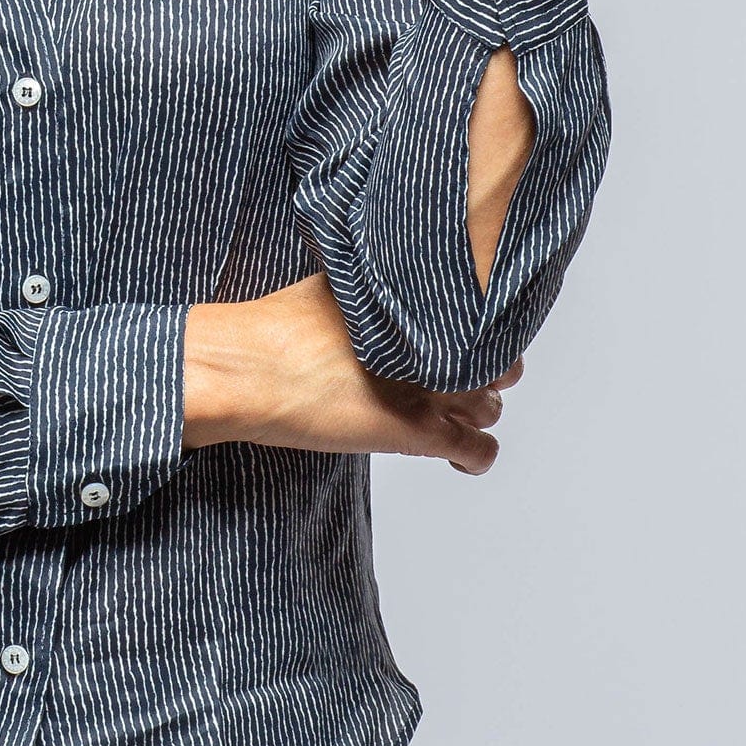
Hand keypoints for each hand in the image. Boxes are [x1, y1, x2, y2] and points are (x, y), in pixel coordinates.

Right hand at [181, 271, 522, 474]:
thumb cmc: (274, 330)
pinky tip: (461, 460)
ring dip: (476, 414)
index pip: (481, 315)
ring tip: (451, 418)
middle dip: (484, 372)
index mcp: (418, 303)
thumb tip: (379, 285)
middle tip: (458, 380)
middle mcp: (436, 341)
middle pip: (496, 359)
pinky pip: (477, 451)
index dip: (475, 332)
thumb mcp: (336, 286)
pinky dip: (475, 459)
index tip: (460, 341)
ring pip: (490, 407)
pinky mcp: (419, 431)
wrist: (249, 370)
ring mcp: (432, 388)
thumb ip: (374, 288)